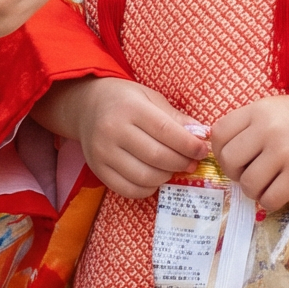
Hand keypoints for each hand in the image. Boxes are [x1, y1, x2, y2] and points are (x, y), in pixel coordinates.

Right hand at [32, 76, 204, 199]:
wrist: (86, 106)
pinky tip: (154, 177)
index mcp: (130, 107)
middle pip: (157, 156)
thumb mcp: (150, 98)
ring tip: (173, 169)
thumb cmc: (124, 100)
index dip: (189, 144)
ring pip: (144, 176)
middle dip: (181, 163)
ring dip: (166, 177)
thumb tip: (201, 136)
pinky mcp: (97, 169)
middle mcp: (113, 130)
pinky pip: (128, 189)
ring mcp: (102, 152)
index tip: (202, 150)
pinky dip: (148, 188)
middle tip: (191, 163)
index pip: (166, 131)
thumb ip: (175, 118)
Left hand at [209, 95, 288, 212]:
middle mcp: (266, 129)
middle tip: (248, 174)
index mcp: (257, 110)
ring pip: (248, 183)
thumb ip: (247, 125)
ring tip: (265, 185)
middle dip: (235, 173)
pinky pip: (271, 198)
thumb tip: (221, 153)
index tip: (234, 158)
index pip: (218, 134)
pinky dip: (269, 202)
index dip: (220, 151)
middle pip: (229, 160)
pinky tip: (276, 194)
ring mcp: (283, 151)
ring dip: (253, 191)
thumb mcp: (272, 109)